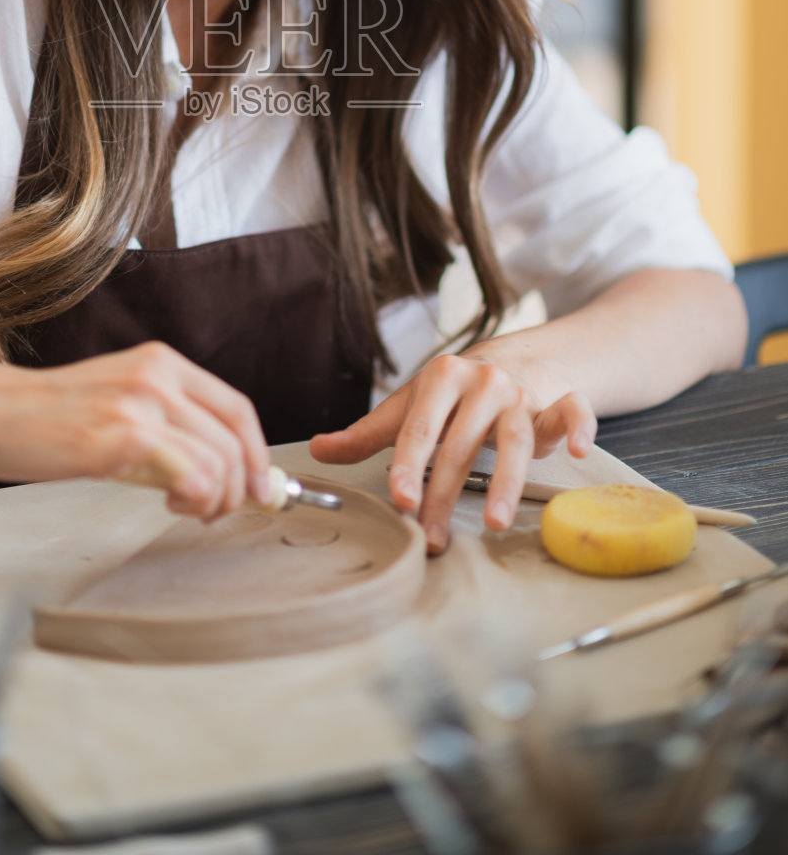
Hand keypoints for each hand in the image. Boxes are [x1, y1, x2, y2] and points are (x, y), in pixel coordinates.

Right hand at [0, 342, 271, 520]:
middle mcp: (159, 376)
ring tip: (185, 508)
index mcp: (163, 363)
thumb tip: (221, 470)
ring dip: (215, 499)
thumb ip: (168, 424)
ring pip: (218, 461)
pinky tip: (170, 503)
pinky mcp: (124, 436)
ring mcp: (142, 403)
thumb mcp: (121, 402)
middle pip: (235, 438)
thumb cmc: (51, 417)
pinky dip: (194, 498)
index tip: (261, 488)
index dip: (258, 455)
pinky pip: (190, 474)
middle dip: (241, 488)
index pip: (237, 408)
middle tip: (221, 513)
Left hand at [309, 352, 595, 552]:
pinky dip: (578, 427)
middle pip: (461, 444)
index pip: (420, 428)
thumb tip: (317, 451)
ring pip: (515, 439)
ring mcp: (522, 393)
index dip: (408, 465)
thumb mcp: (409, 407)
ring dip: (505, 481)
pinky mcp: (558, 401)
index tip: (400, 500)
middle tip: (432, 537)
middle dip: (444, 495)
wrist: (513, 358)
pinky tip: (578, 451)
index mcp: (441, 377)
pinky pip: (573, 411)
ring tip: (493, 522)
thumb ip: (367, 433)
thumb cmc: (452, 392)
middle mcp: (483, 382)